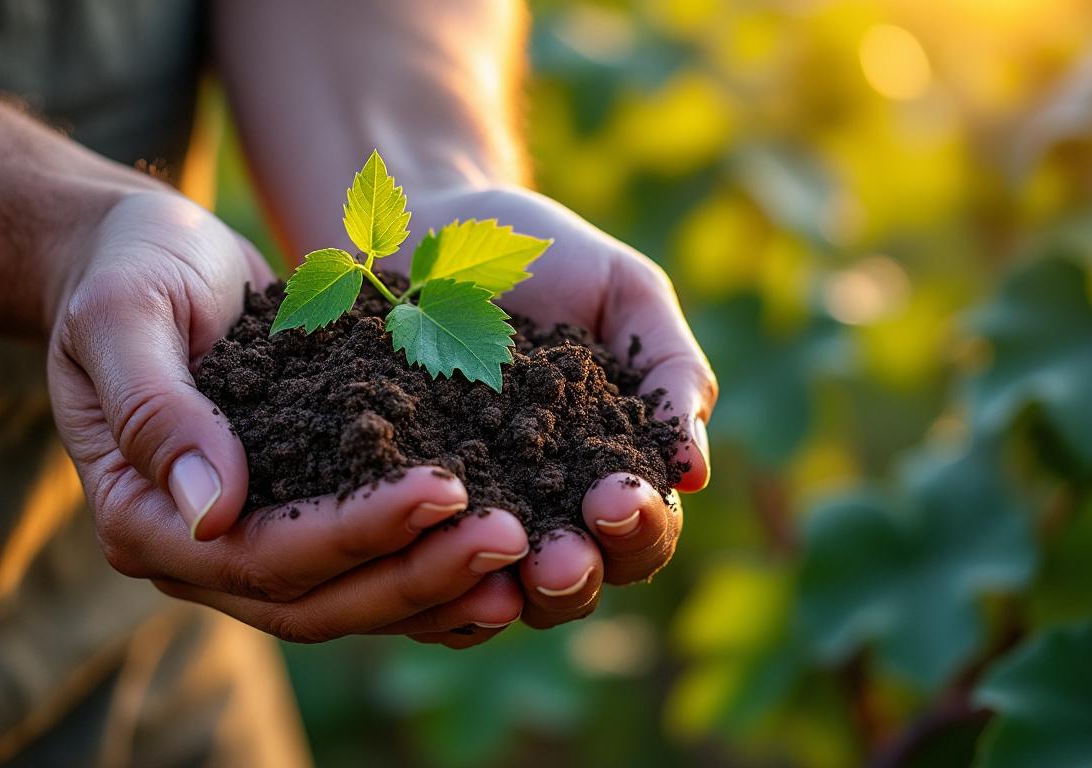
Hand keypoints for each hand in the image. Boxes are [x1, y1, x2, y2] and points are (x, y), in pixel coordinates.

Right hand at [48, 191, 531, 647]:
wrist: (150, 258)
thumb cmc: (127, 273)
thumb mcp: (124, 317)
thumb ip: (156, 408)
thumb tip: (211, 511)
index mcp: (145, 517)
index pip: (262, 554)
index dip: (357, 531)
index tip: (445, 488)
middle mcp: (203, 552)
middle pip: (321, 601)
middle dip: (420, 572)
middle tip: (511, 536)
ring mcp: (257, 545)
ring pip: (358, 600)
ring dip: (442, 586)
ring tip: (529, 559)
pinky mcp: (306, 518)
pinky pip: (375, 566)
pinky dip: (437, 566)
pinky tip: (512, 555)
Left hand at [403, 186, 717, 627]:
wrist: (430, 223)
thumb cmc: (544, 255)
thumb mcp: (625, 294)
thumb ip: (671, 372)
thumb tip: (694, 473)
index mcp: (612, 472)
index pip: (643, 530)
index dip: (640, 526)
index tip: (619, 497)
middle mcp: (545, 512)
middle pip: (578, 581)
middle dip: (576, 575)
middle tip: (560, 560)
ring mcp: (469, 516)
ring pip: (496, 590)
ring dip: (501, 589)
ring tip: (494, 559)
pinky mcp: (397, 509)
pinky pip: (411, 562)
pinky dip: (420, 567)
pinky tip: (415, 548)